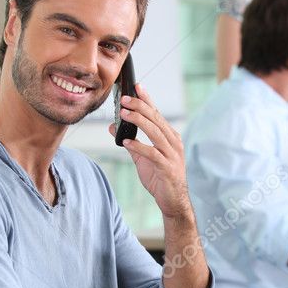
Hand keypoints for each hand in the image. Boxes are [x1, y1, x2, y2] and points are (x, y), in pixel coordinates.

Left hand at [108, 84, 191, 220]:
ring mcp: (172, 155)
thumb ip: (130, 141)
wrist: (173, 201)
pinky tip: (127, 141)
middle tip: (124, 99)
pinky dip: (139, 146)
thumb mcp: (142, 157)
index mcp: (169, 137)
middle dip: (140, 106)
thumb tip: (113, 127)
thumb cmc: (160, 177)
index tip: (137, 86)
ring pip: (155, 132)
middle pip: (156, 119)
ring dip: (139, 121)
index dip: (147, 99)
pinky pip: (152, 154)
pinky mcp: (167, 168)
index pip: (157, 114)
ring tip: (124, 114)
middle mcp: (173, 142)